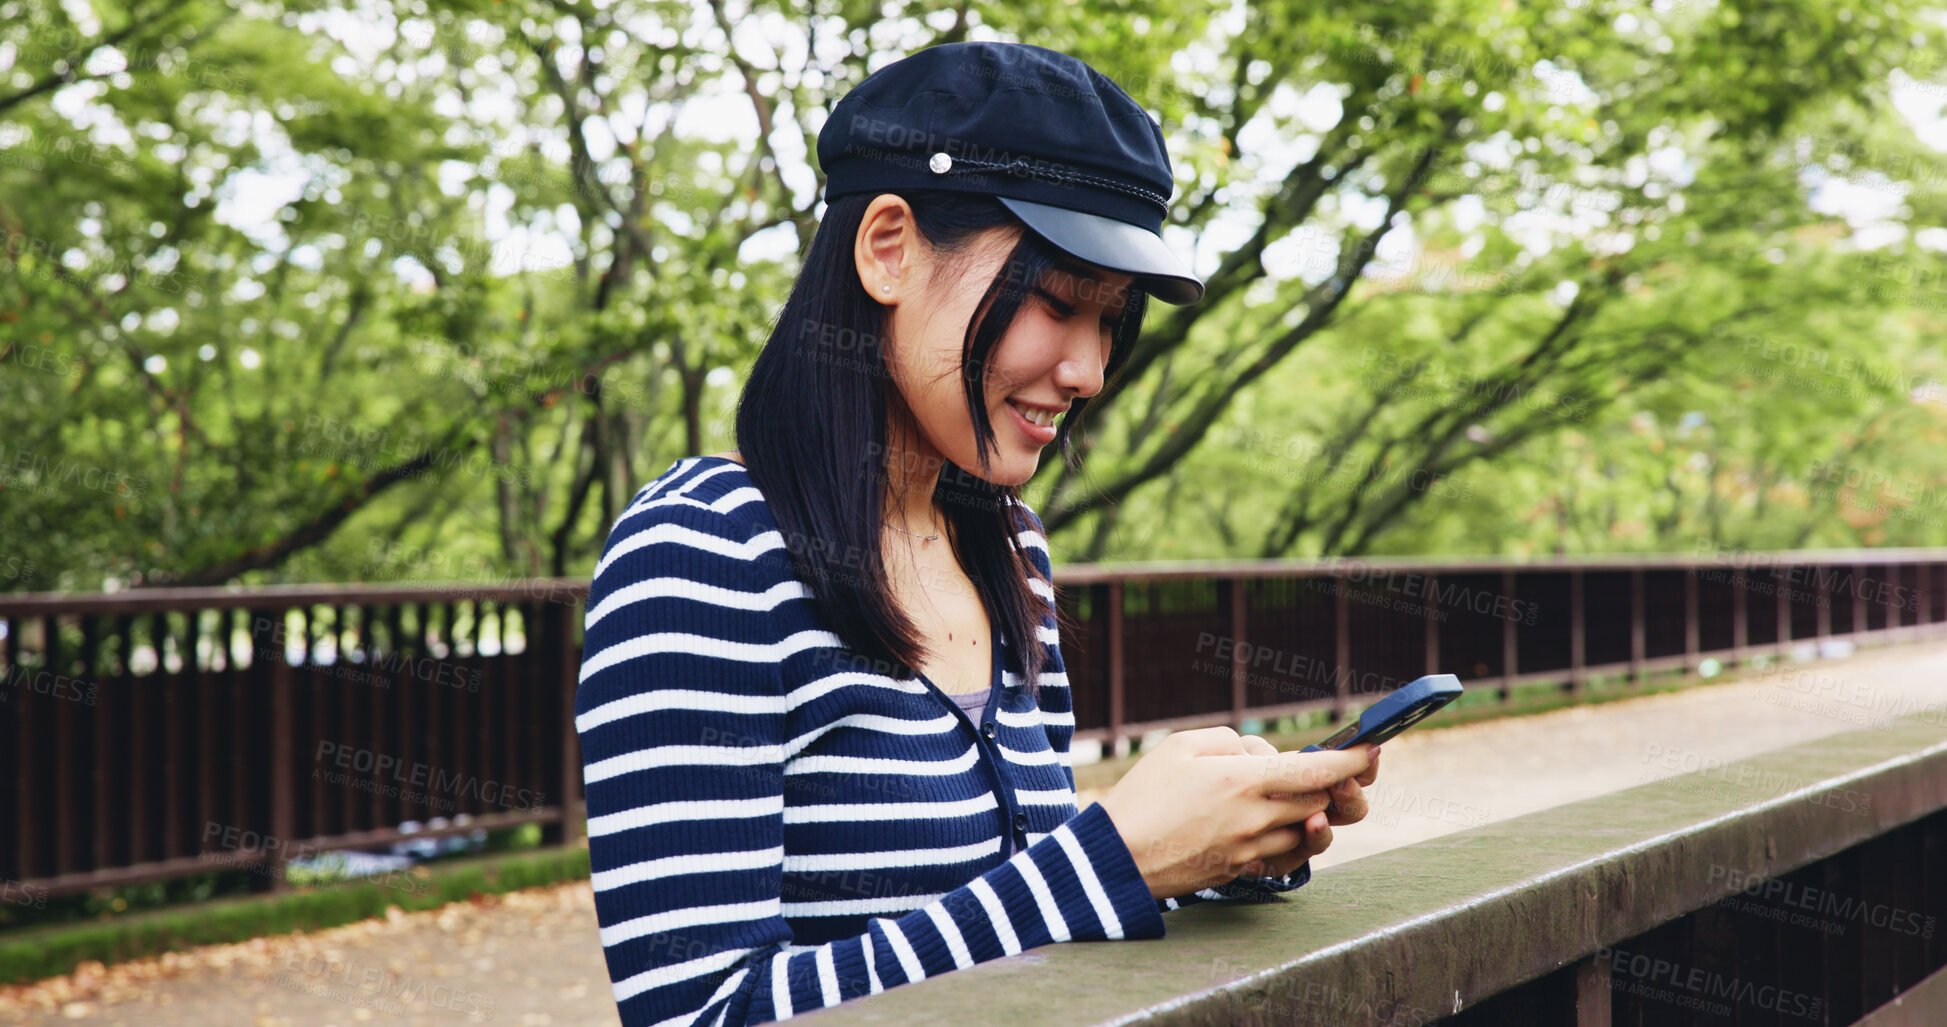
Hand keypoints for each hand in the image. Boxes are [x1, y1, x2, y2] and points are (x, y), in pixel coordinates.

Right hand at [1094, 726, 1376, 900]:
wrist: (1118, 859)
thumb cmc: (1144, 796)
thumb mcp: (1181, 746)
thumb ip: (1232, 740)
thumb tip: (1263, 755)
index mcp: (1243, 781)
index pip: (1318, 771)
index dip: (1353, 760)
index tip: (1372, 749)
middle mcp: (1257, 818)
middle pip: (1323, 801)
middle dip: (1340, 784)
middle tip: (1342, 768)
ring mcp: (1253, 850)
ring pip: (1312, 831)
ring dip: (1318, 811)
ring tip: (1310, 794)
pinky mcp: (1245, 871)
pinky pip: (1291, 857)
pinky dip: (1301, 839)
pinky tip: (1290, 824)